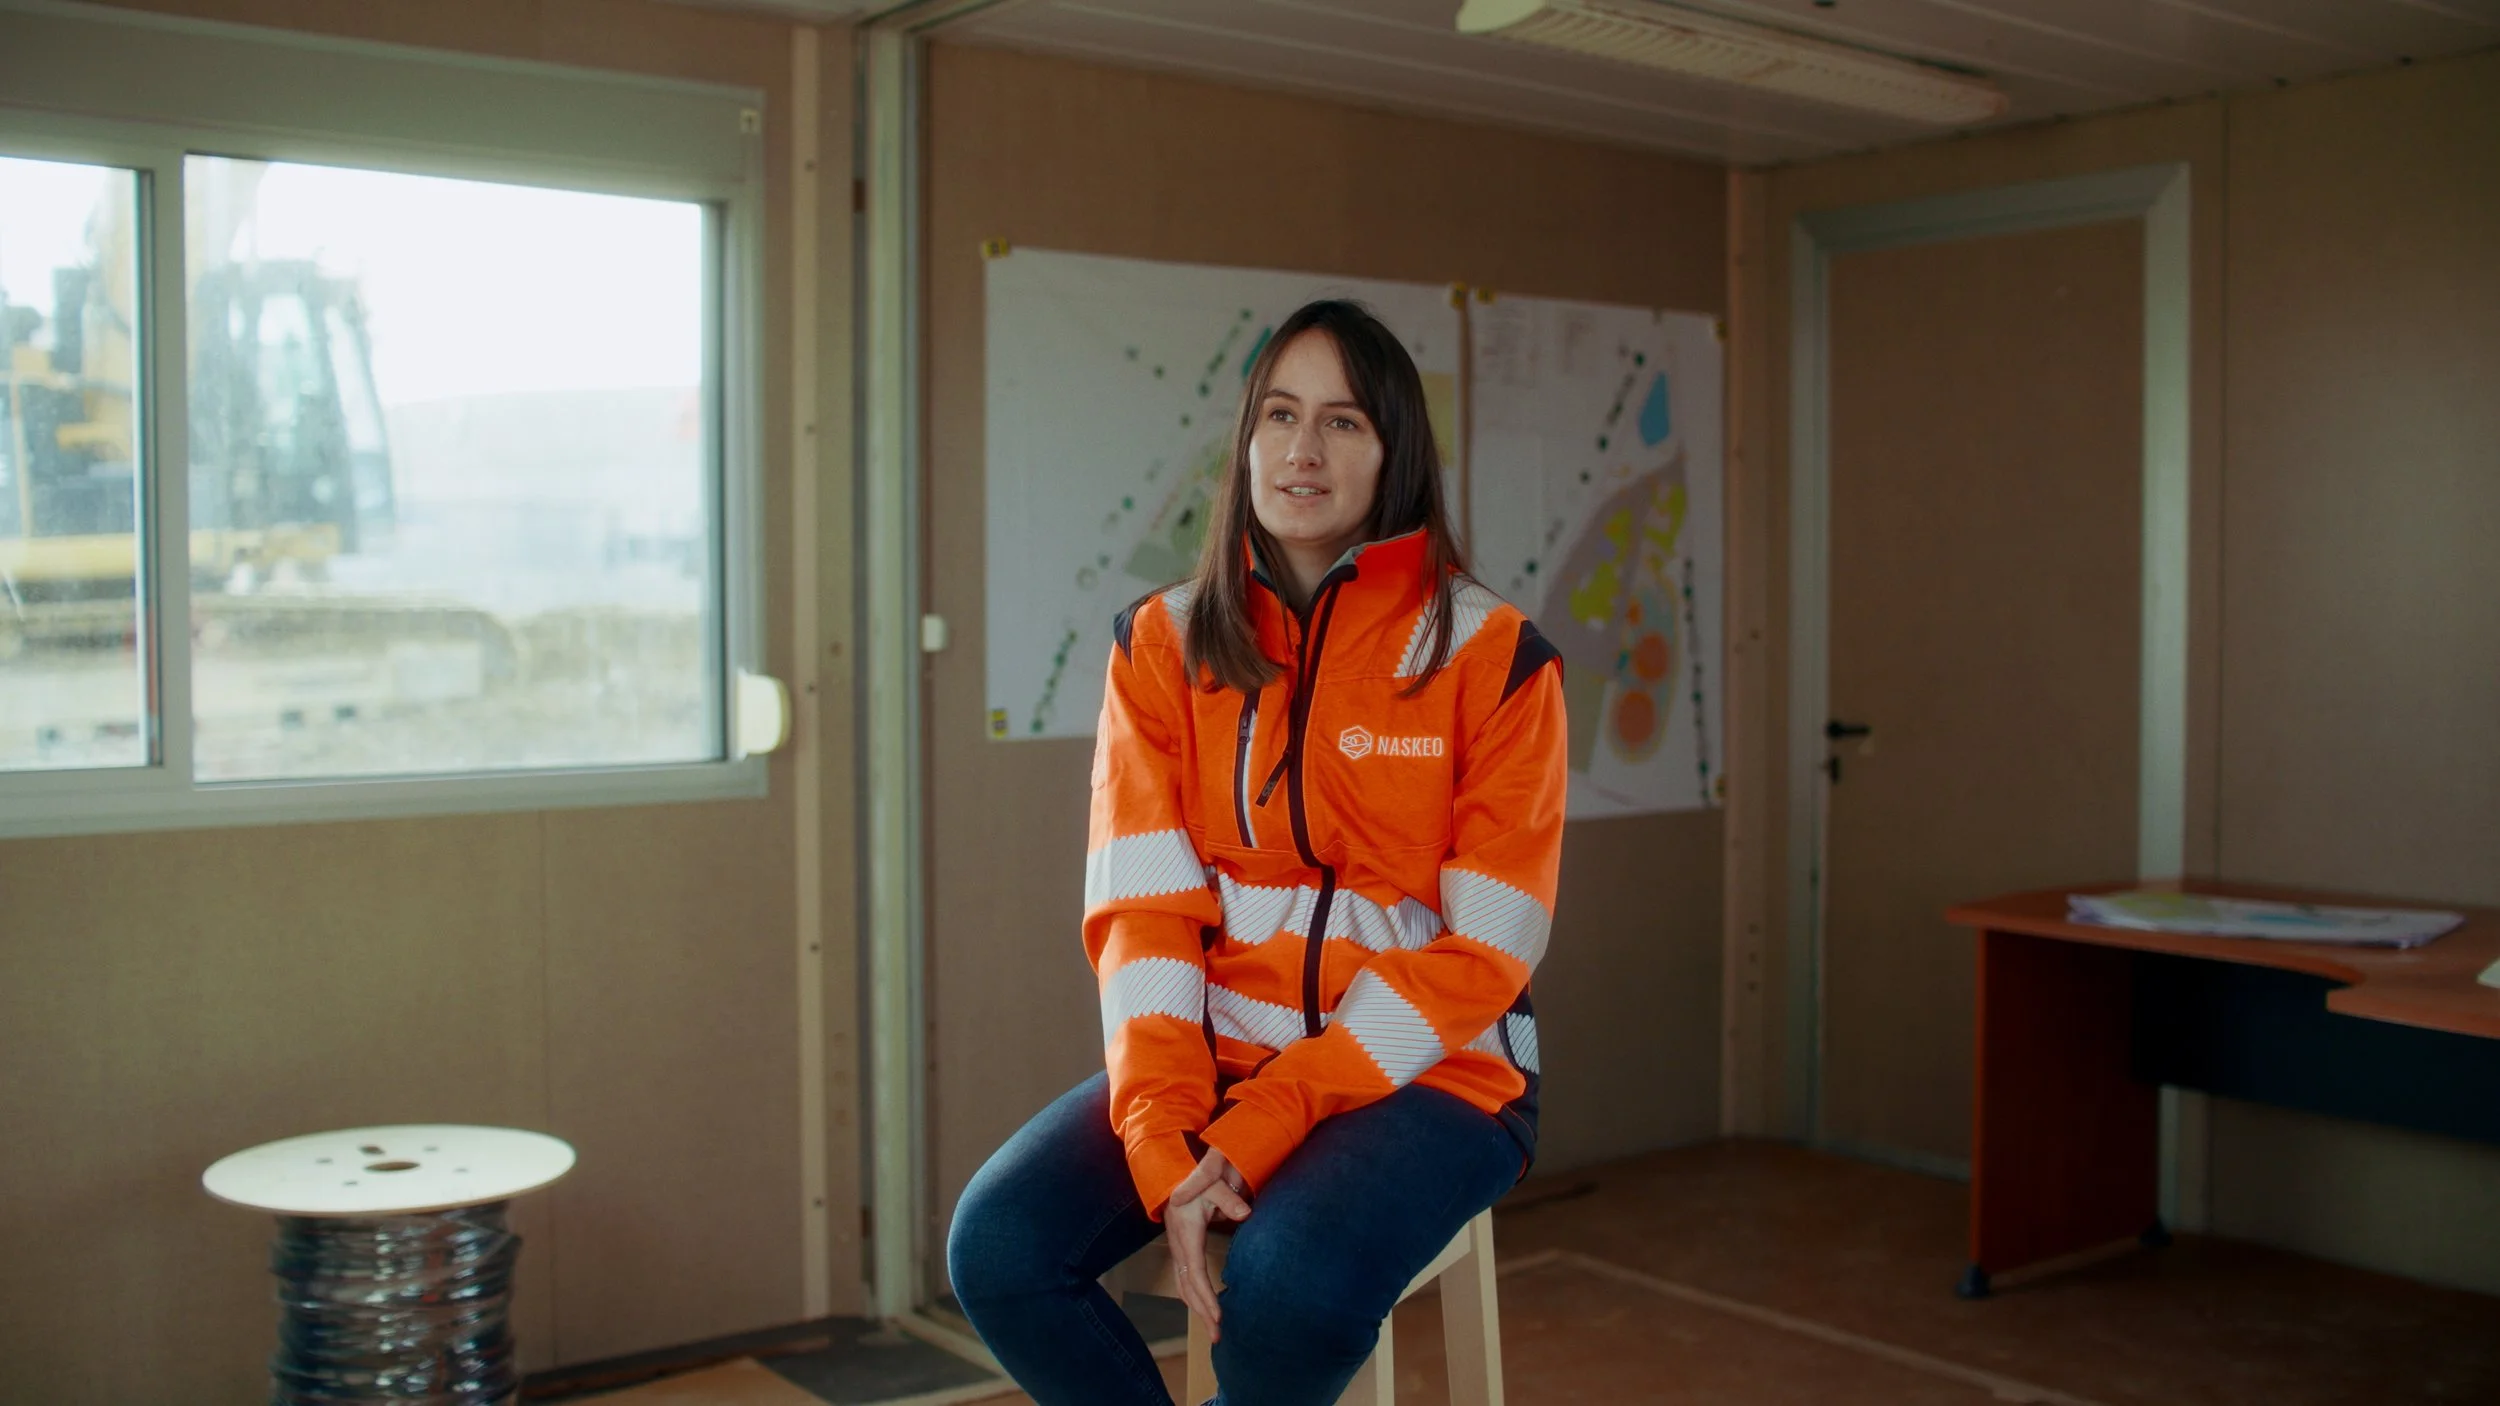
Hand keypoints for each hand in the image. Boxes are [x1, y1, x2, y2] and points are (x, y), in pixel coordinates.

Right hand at [1163, 1148, 1251, 1340]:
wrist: (1176, 1175)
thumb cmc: (1197, 1178)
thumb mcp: (1213, 1181)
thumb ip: (1228, 1197)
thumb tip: (1245, 1214)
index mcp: (1186, 1234)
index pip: (1196, 1273)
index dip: (1206, 1296)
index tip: (1218, 1315)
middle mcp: (1179, 1246)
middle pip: (1188, 1287)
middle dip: (1202, 1312)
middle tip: (1218, 1335)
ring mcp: (1178, 1250)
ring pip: (1184, 1287)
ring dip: (1197, 1309)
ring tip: (1214, 1329)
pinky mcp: (1182, 1250)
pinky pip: (1186, 1280)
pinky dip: (1194, 1298)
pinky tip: (1205, 1308)